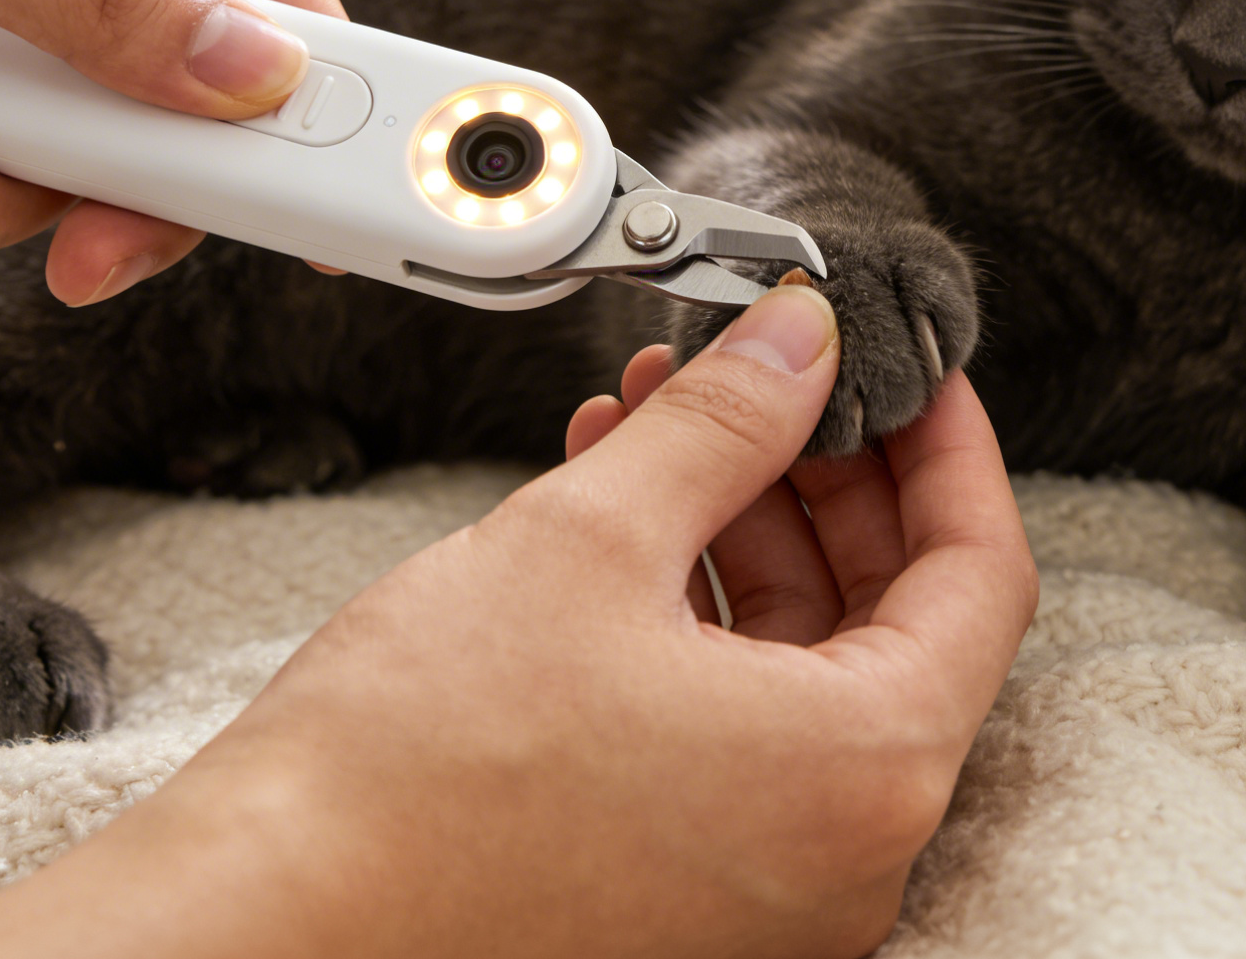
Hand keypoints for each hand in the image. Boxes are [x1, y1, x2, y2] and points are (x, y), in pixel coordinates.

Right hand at [0, 282, 1038, 958]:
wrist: (263, 922)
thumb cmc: (411, 769)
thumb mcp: (591, 538)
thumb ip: (726, 425)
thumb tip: (804, 344)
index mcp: (862, 773)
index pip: (983, 573)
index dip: (948, 445)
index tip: (906, 367)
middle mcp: (842, 856)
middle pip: (895, 620)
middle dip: (824, 476)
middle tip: (766, 378)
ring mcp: (767, 893)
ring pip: (806, 672)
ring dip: (745, 532)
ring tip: (660, 421)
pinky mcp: (686, 901)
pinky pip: (738, 734)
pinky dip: (700, 621)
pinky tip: (621, 519)